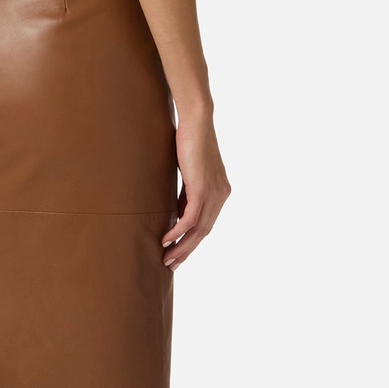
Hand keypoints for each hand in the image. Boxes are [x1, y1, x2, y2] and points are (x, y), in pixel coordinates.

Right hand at [163, 113, 228, 268]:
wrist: (197, 123)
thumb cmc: (190, 141)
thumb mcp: (190, 172)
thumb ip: (188, 192)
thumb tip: (177, 210)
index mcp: (221, 192)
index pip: (207, 224)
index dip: (193, 241)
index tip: (179, 253)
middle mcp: (221, 196)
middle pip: (205, 232)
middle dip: (187, 250)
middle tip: (172, 264)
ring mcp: (213, 194)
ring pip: (198, 230)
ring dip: (182, 246)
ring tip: (167, 258)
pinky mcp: (202, 190)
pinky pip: (190, 219)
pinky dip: (178, 232)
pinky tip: (166, 239)